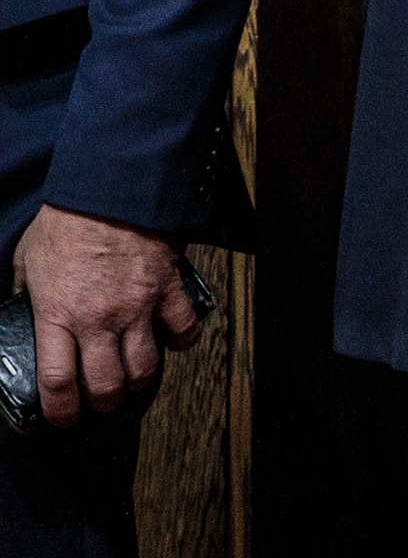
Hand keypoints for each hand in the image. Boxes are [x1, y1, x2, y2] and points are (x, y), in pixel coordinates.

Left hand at [10, 204, 196, 425]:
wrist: (111, 188)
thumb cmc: (67, 220)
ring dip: (137, 381)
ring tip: (132, 378)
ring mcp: (137, 307)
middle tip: (100, 401)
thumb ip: (26, 293)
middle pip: (105, 384)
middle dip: (102, 402)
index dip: (60, 411)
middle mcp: (98, 319)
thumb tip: (23, 310)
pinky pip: (183, 328)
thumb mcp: (28, 259)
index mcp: (57, 315)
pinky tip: (172, 341)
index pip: (58, 383)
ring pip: (144, 367)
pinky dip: (180, 342)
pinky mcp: (167, 288)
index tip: (62, 418)